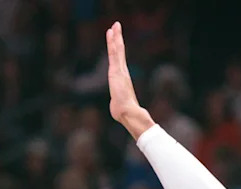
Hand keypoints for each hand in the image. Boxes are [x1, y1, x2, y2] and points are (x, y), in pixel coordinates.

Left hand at [106, 21, 153, 138]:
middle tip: (116, 25)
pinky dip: (113, 42)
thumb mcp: (118, 106)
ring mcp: (120, 70)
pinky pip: (114, 52)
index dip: (117, 49)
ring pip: (117, 49)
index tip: (116, 39)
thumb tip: (118, 111)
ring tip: (115, 25)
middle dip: (117, 38)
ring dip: (116, 36)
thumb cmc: (124, 112)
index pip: (118, 60)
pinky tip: (111, 33)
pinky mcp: (116, 70)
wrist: (128, 112)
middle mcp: (122, 71)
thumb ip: (118, 104)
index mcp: (122, 78)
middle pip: (119, 51)